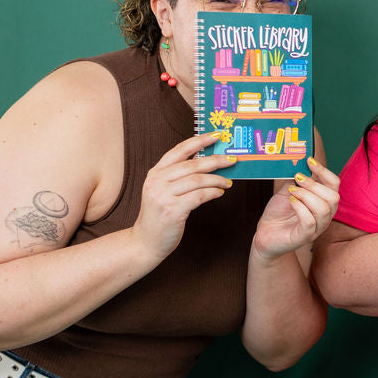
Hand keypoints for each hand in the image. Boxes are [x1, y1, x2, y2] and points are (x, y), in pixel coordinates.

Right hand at [132, 132, 235, 260]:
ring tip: (228, 182)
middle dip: (216, 160)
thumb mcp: (162, 191)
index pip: (179, 150)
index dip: (199, 141)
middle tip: (232, 160)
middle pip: (192, 164)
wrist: (145, 242)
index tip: (217, 136)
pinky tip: (220, 193)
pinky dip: (213, 192)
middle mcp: (157, 181)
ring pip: (198, 180)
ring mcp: (163, 195)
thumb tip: (208, 163)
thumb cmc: (159, 216)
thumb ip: (178, 177)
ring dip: (217, 179)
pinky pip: (199, 196)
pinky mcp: (172, 210)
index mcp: (155, 173)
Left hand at [253, 157, 340, 261]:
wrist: (266, 234)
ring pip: (323, 209)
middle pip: (333, 197)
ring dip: (306, 195)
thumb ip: (296, 179)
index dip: (324, 171)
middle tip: (297, 179)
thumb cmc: (279, 213)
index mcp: (324, 201)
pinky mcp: (305, 237)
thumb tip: (299, 161)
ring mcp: (317, 228)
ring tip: (292, 192)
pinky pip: (309, 222)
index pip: (334, 184)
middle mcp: (325, 215)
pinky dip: (300, 208)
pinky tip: (291, 202)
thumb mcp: (288, 190)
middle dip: (314, 184)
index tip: (309, 161)